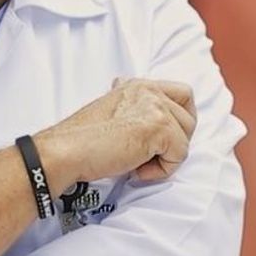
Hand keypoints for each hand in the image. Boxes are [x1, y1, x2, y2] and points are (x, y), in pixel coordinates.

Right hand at [38, 78, 196, 188]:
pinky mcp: (159, 127)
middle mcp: (150, 90)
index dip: (181, 118)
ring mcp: (156, 107)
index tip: (162, 138)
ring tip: (137, 163)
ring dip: (166, 157)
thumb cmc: (83, 142)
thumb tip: (149, 122)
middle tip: (147, 155)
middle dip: (174, 142)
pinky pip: (180, 155)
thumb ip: (133, 110)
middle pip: (189, 117)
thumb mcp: (112, 114)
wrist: (66, 152)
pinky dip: (161, 170)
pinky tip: (136, 169)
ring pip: (186, 138)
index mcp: (139, 85)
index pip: (183, 93)